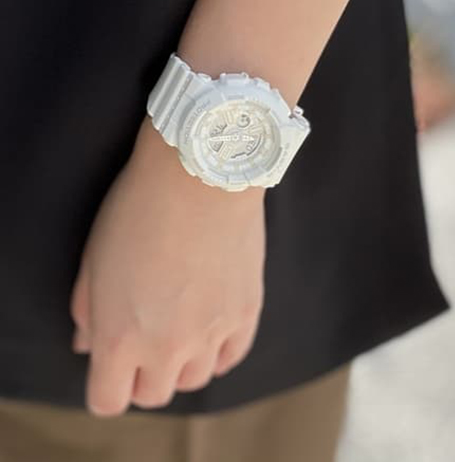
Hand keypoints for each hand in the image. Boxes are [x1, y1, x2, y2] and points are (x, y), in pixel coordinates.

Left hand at [70, 117, 265, 416]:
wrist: (199, 175)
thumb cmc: (138, 209)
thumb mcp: (94, 258)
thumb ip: (87, 310)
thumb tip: (89, 340)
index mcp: (120, 338)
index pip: (109, 399)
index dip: (106, 385)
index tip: (109, 366)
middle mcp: (167, 348)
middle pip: (154, 394)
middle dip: (142, 374)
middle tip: (142, 339)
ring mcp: (212, 333)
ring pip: (194, 379)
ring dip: (181, 363)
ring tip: (177, 328)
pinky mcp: (245, 313)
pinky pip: (231, 357)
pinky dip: (217, 352)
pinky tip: (208, 329)